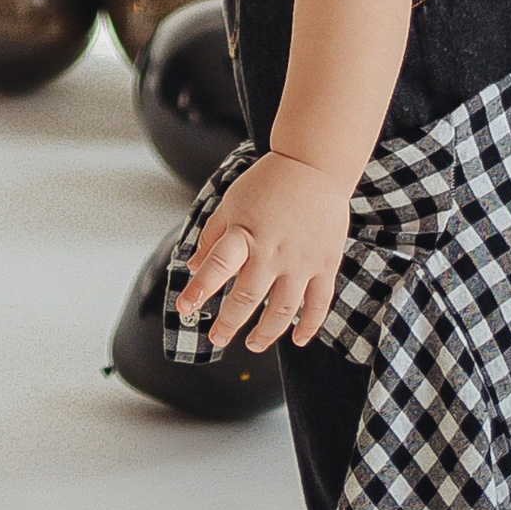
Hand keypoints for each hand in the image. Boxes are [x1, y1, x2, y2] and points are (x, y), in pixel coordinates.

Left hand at [171, 149, 350, 352]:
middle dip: (229, 324)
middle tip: (217, 338)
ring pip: (282, 310)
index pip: (216, 267)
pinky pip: (318, 303)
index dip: (199, 290)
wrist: (315, 165)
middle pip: (247, 298)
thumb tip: (192, 265)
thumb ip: (212, 236)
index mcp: (245, 233)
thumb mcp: (231, 202)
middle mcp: (272, 251)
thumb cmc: (270, 182)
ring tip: (253, 345)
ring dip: (266, 333)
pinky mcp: (325, 264)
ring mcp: (301, 261)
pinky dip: (309, 326)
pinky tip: (297, 339)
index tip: (185, 308)